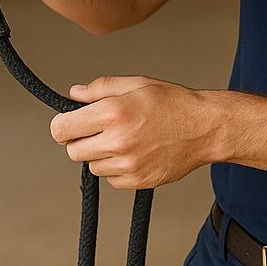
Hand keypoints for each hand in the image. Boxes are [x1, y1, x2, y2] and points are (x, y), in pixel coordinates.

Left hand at [49, 76, 225, 188]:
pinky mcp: (137, 181)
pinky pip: (111, 179)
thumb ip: (100, 88)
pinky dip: (116, 168)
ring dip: (100, 154)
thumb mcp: (136, 84)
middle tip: (100, 129)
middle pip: (73, 150)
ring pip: (92, 166)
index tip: (71, 122)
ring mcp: (127, 164)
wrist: (204, 128)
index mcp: (112, 112)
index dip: (63, 125)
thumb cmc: (173, 103)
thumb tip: (75, 94)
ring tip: (124, 139)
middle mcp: (116, 140)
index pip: (62, 129)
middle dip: (81, 139)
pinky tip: (134, 152)